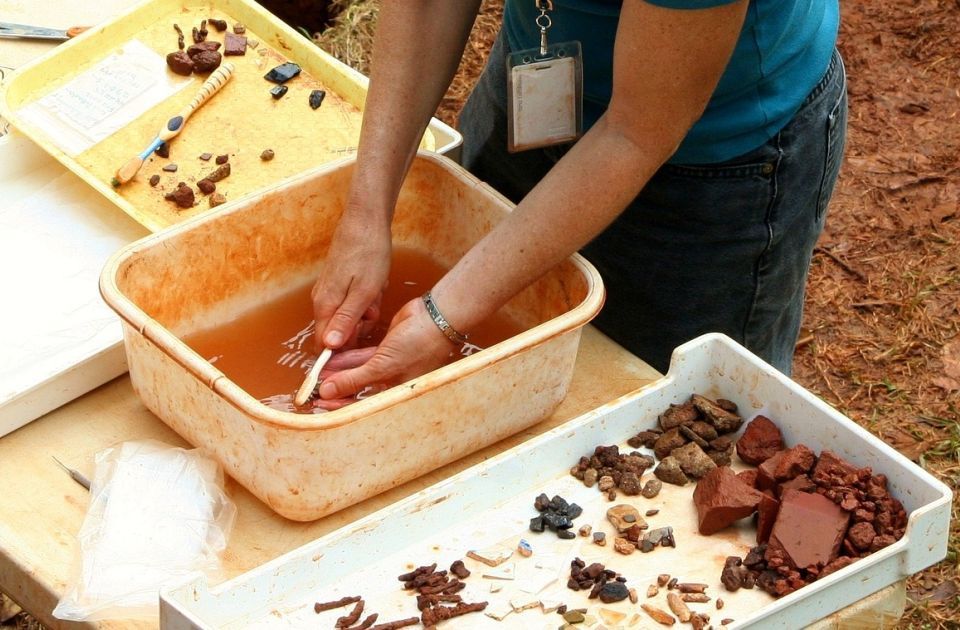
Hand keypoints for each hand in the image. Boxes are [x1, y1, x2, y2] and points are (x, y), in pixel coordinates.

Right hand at [311, 207, 390, 350]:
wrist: (365, 221)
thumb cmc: (368, 254)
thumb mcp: (364, 292)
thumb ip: (346, 321)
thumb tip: (329, 346)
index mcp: (325, 305)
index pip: (325, 343)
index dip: (344, 348)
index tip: (364, 339)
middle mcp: (321, 300)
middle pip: (338, 331)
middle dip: (359, 326)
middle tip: (374, 308)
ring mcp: (328, 289)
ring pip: (347, 315)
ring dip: (365, 309)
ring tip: (376, 291)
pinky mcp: (336, 281)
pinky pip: (351, 301)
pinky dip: (366, 297)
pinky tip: (375, 284)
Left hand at [317, 297, 455, 400]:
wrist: (435, 317)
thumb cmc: (418, 346)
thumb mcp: (382, 366)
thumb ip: (354, 379)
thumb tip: (328, 392)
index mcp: (396, 394)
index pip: (363, 405)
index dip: (340, 405)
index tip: (320, 403)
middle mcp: (392, 382)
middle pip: (359, 388)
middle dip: (337, 386)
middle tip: (315, 386)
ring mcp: (390, 364)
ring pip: (359, 370)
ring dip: (340, 370)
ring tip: (319, 370)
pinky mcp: (387, 348)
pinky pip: (364, 356)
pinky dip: (349, 357)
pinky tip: (333, 356)